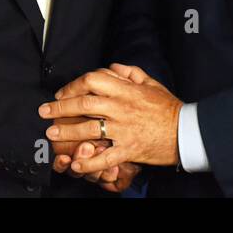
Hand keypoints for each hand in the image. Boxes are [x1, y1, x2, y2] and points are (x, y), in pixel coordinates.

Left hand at [40, 64, 181, 171]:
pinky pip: (105, 157)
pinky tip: (76, 164)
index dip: (73, 85)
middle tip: (45, 112)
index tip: (62, 92)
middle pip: (84, 105)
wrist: (186, 131)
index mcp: (126, 90)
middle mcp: (122, 108)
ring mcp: (124, 130)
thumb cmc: (168, 106)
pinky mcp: (129, 149)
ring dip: (67, 133)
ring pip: (89, 130)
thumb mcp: (151, 83)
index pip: (93, 80)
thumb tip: (111, 68)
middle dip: (60, 107)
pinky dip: (89, 162)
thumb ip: (129, 72)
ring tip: (52, 134)